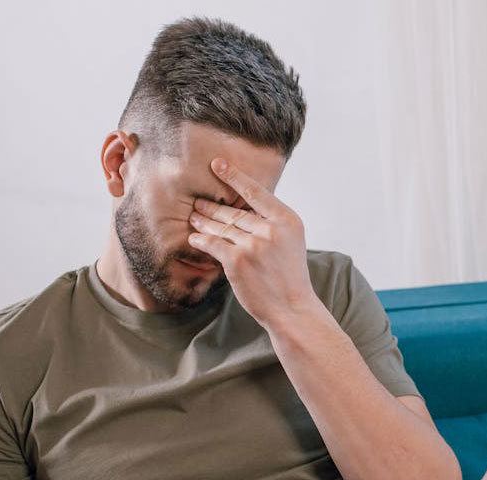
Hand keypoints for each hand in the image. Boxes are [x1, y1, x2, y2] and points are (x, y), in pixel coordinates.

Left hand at [187, 158, 321, 329]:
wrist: (292, 309)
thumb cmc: (290, 277)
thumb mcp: (291, 242)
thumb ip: (272, 224)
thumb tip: (245, 210)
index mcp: (287, 220)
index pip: (256, 192)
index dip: (234, 176)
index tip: (217, 164)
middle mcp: (271, 229)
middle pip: (235, 213)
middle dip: (213, 207)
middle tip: (198, 202)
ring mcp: (254, 244)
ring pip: (221, 228)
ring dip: (204, 223)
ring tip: (194, 218)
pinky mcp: (238, 260)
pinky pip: (213, 244)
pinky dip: (201, 241)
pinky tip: (194, 238)